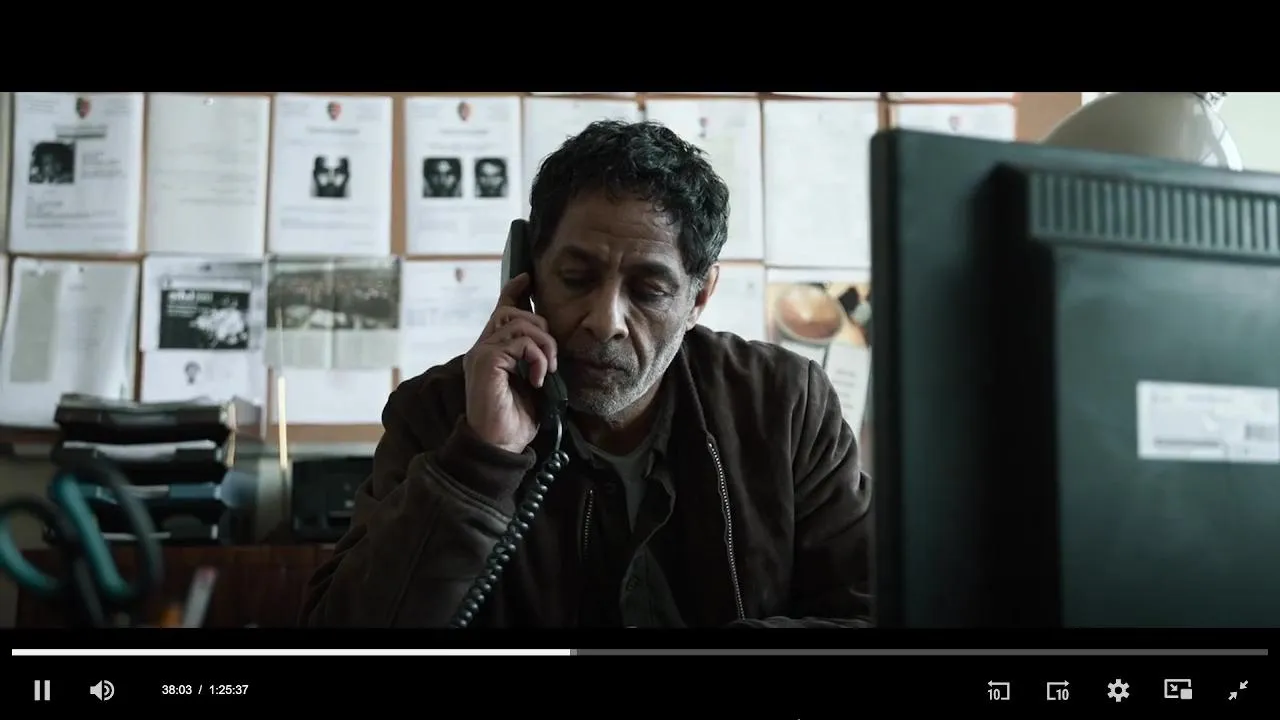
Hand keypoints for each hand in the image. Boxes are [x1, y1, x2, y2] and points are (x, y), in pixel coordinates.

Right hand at [463, 273, 558, 453]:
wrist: (499, 447)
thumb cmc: (515, 421)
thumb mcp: (532, 383)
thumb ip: (534, 359)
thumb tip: (551, 343)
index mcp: (491, 352)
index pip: (500, 311)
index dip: (514, 291)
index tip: (528, 278)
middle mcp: (482, 348)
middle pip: (511, 311)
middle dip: (541, 327)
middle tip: (552, 358)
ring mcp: (481, 353)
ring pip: (519, 323)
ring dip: (543, 344)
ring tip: (548, 369)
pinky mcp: (485, 360)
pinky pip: (520, 341)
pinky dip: (537, 357)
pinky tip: (539, 378)